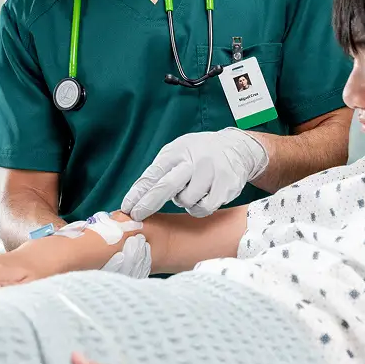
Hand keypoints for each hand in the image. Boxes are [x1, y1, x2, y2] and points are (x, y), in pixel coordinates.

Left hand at [122, 128, 269, 219]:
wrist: (237, 148)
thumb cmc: (200, 153)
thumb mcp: (179, 152)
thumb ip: (160, 170)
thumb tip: (137, 197)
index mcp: (178, 151)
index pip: (154, 173)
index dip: (138, 192)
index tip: (127, 207)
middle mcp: (194, 160)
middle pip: (167, 187)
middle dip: (148, 204)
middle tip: (137, 215)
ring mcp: (211, 173)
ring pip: (186, 201)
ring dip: (183, 201)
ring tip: (190, 190)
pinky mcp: (226, 186)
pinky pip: (204, 208)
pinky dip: (199, 207)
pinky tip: (203, 196)